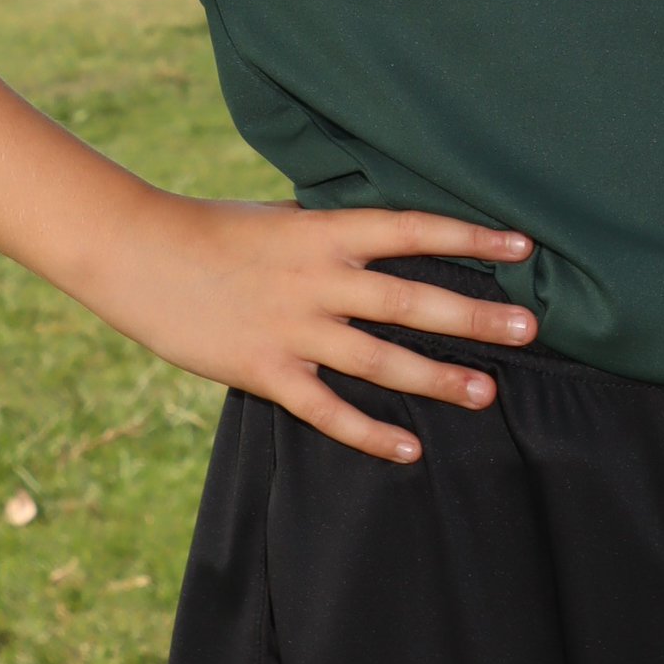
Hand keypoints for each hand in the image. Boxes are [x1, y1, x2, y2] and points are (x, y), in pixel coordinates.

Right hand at [97, 193, 537, 462]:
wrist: (136, 252)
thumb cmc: (211, 228)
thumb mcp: (280, 216)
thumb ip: (331, 232)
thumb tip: (380, 235)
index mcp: (324, 232)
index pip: (412, 231)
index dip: (469, 237)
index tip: (522, 244)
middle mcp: (318, 280)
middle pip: (411, 300)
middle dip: (473, 316)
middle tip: (528, 329)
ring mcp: (293, 329)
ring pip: (379, 359)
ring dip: (437, 378)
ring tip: (488, 392)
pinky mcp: (265, 371)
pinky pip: (327, 410)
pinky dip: (369, 431)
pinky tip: (409, 447)